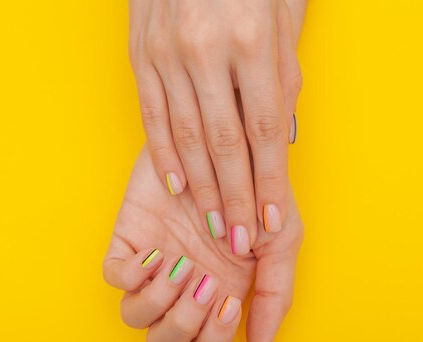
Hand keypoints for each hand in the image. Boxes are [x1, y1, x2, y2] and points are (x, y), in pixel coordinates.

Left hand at [103, 146, 302, 341]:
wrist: (229, 142)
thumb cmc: (256, 192)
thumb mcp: (280, 242)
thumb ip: (275, 296)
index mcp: (220, 297)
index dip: (213, 340)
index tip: (228, 302)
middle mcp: (184, 288)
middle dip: (184, 324)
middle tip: (204, 284)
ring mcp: (154, 266)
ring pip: (135, 317)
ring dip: (159, 300)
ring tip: (181, 265)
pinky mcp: (130, 239)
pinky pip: (113, 278)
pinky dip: (132, 274)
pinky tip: (157, 251)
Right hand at [128, 0, 304, 254]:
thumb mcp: (281, 21)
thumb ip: (282, 81)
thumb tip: (281, 142)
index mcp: (251, 40)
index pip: (264, 129)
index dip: (269, 180)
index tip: (271, 219)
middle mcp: (206, 50)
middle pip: (225, 143)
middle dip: (236, 198)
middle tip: (241, 238)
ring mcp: (167, 54)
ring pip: (186, 136)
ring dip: (202, 188)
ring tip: (213, 223)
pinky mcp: (141, 56)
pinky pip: (152, 116)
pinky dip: (165, 156)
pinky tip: (178, 187)